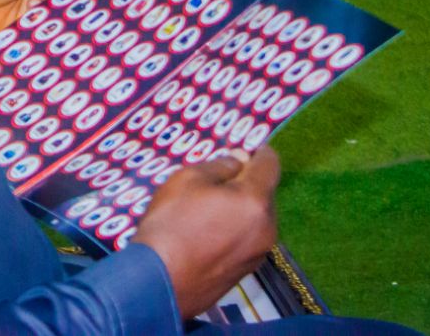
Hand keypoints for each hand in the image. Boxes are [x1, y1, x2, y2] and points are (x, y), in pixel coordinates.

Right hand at [133, 149, 280, 318]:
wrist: (159, 282)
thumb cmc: (171, 223)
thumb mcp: (188, 179)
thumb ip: (220, 166)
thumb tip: (238, 162)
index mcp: (255, 200)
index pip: (270, 164)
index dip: (257, 150)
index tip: (242, 147)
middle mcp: (267, 228)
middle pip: (264, 192)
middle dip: (246, 181)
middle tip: (216, 179)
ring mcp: (258, 253)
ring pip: (256, 218)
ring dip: (240, 207)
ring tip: (207, 208)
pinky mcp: (246, 271)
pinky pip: (247, 239)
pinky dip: (234, 229)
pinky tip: (207, 232)